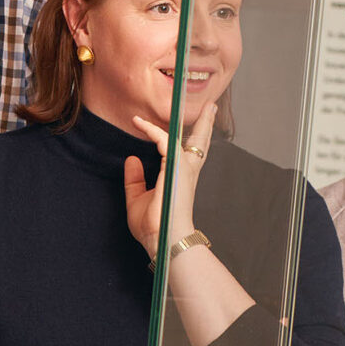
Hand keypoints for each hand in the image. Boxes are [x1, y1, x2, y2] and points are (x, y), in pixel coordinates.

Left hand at [124, 103, 216, 258]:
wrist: (162, 238)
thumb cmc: (153, 225)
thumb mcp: (137, 199)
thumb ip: (135, 179)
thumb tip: (132, 159)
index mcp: (180, 178)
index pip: (185, 153)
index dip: (178, 138)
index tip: (168, 126)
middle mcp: (187, 172)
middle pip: (201, 143)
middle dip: (206, 125)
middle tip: (212, 108)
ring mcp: (185, 169)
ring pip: (195, 138)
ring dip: (199, 121)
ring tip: (207, 107)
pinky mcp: (175, 168)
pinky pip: (163, 141)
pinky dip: (152, 130)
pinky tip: (140, 123)